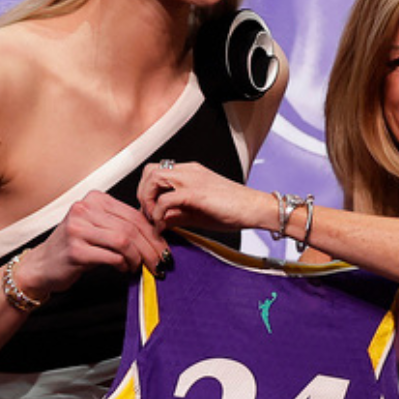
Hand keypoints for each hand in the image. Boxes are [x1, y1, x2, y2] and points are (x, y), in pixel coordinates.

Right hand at [20, 190, 169, 295]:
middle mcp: (84, 209)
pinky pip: (111, 257)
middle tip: (159, 262)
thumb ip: (120, 225)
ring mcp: (78, 229)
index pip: (133, 214)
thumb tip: (156, 236)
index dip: (153, 233)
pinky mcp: (76, 250)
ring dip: (138, 258)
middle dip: (150, 248)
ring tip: (140, 267)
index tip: (163, 248)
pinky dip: (123, 265)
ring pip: (124, 241)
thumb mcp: (96, 228)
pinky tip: (123, 269)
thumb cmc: (73, 247)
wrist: (43, 265)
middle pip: (131, 228)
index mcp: (94, 199)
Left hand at [138, 160, 275, 234]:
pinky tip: (163, 227)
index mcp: (190, 172)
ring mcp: (192, 179)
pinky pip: (166, 199)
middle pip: (149, 171)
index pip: (156, 172)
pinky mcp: (196, 193)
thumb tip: (159, 222)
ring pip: (153, 178)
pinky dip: (158, 214)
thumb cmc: (232, 210)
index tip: (149, 212)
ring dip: (147, 201)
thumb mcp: (198, 213)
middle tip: (148, 215)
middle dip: (142, 194)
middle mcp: (188, 171)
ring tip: (154, 219)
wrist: (255, 208)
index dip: (147, 191)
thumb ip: (177, 215)